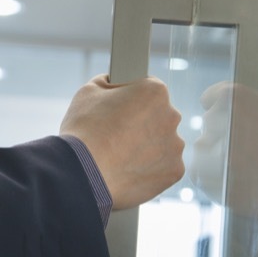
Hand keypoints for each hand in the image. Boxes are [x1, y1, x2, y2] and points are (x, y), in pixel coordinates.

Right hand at [60, 74, 183, 210]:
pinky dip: (148, 170)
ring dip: (146, 148)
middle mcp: (172, 116)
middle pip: (158, 117)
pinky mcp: (174, 172)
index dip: (130, 100)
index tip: (119, 111)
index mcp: (155, 91)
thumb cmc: (83, 131)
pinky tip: (127, 171)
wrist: (81, 174)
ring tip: (119, 157)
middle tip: (115, 137)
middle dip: (141, 125)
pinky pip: (162, 168)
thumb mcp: (88, 92)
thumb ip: (108, 82)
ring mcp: (175, 146)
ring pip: (161, 144)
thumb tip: (113, 82)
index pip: (147, 90)